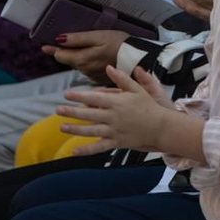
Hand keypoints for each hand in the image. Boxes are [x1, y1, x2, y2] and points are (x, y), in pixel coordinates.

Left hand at [42, 28, 128, 80]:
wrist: (140, 58)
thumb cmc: (120, 43)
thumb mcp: (98, 36)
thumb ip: (77, 39)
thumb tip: (58, 39)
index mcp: (81, 59)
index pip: (60, 55)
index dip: (53, 49)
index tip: (45, 46)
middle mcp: (84, 70)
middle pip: (69, 60)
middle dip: (68, 53)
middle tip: (71, 43)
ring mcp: (92, 76)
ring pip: (80, 66)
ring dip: (81, 58)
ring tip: (91, 50)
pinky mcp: (100, 79)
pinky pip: (90, 70)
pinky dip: (91, 64)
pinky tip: (100, 58)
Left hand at [57, 64, 173, 153]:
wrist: (162, 126)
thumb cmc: (150, 106)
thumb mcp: (138, 89)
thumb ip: (122, 78)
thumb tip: (109, 67)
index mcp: (118, 102)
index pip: (94, 98)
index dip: (79, 96)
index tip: (66, 94)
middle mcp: (114, 117)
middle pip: (89, 114)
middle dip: (72, 112)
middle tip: (58, 110)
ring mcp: (115, 131)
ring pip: (91, 130)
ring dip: (75, 129)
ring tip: (61, 126)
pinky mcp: (117, 142)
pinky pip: (99, 147)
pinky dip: (87, 150)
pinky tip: (74, 151)